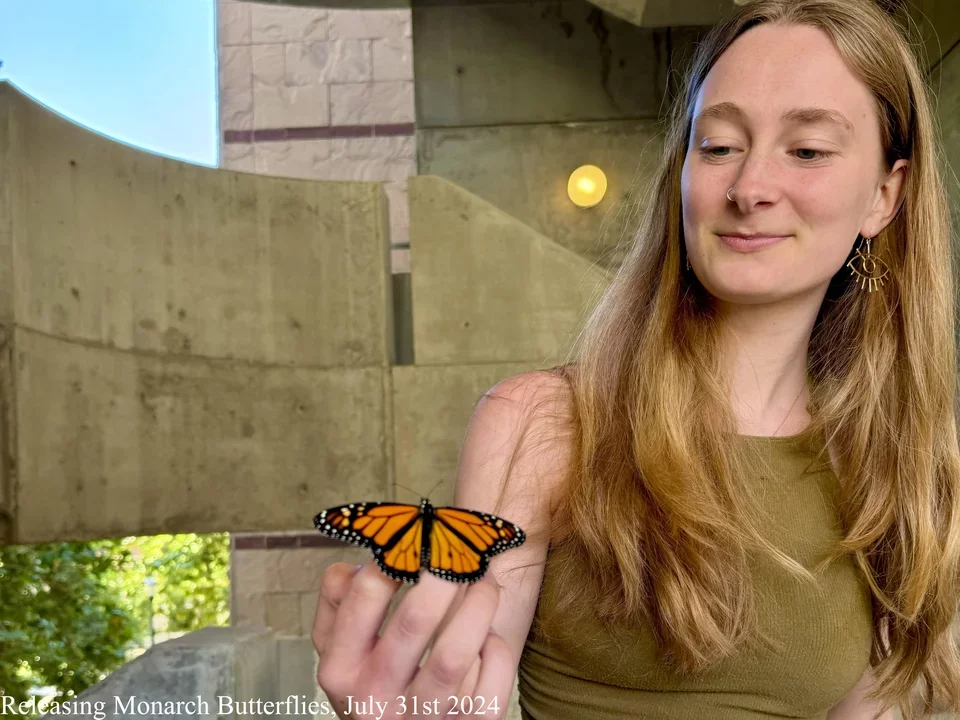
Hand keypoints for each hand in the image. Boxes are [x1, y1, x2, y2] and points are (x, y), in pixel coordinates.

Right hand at [311, 561, 513, 719]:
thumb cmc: (367, 683)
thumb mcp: (335, 648)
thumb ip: (337, 601)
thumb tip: (358, 564)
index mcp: (340, 668)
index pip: (366, 594)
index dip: (397, 553)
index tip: (419, 536)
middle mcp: (374, 697)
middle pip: (415, 619)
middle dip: (445, 572)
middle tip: (460, 549)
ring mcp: (419, 719)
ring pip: (455, 654)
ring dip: (477, 605)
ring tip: (484, 579)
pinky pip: (489, 690)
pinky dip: (496, 654)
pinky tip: (489, 636)